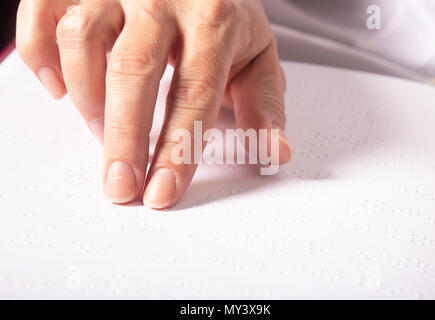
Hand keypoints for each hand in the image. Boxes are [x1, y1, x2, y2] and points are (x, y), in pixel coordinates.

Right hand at [16, 0, 291, 208]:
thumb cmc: (225, 17)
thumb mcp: (256, 57)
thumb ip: (264, 104)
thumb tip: (276, 152)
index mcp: (215, 18)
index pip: (195, 92)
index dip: (178, 149)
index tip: (161, 192)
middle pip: (134, 71)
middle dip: (123, 138)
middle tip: (119, 187)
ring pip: (83, 41)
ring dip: (87, 100)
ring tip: (101, 132)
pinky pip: (43, 14)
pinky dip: (41, 55)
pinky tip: (61, 87)